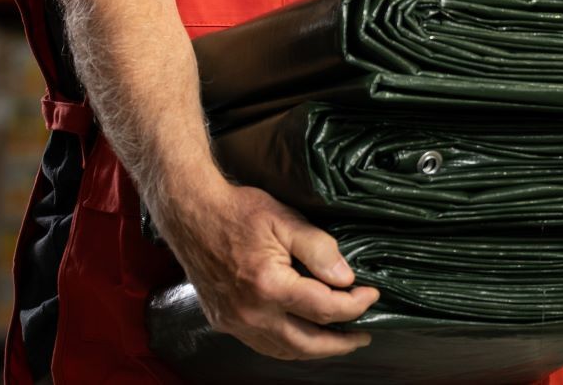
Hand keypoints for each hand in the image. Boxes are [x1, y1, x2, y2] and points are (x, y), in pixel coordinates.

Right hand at [157, 182, 378, 359]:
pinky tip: (301, 336)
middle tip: (362, 335)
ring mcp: (235, 321)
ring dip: (314, 350)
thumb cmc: (238, 211)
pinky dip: (287, 346)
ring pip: (284, 350)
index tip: (370, 294)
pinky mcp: (224, 321)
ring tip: (337, 341)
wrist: (191, 214)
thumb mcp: (285, 219)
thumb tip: (346, 279)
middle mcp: (251, 312)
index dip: (354, 305)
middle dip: (340, 343)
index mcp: (269, 286)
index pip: (324, 308)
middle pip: (307, 343)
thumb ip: (319, 250)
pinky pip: (262, 345)